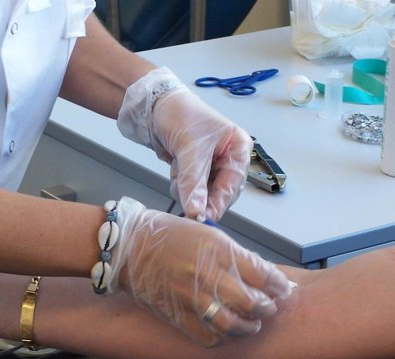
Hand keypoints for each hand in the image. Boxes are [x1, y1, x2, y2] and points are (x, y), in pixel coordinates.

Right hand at [108, 198, 292, 345]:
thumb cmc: (171, 235)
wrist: (129, 247)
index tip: (282, 290)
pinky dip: (221, 337)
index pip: (263, 275)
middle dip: (266, 309)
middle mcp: (208, 275)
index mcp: (219, 250)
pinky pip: (206, 336)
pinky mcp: (176, 315)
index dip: (279, 287)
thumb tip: (262, 276)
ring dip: (247, 328)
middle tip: (268, 309)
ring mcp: (191, 298)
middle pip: (251, 303)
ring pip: (231, 325)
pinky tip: (225, 332)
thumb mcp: (208, 234)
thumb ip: (235, 256)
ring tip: (251, 325)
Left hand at [117, 67, 251, 220]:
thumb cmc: (180, 113)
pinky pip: (192, 190)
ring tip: (179, 168)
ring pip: (205, 195)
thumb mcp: (189, 148)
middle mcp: (230, 159)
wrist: (156, 106)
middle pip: (221, 193)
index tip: (203, 218)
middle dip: (200, 194)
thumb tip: (196, 210)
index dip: (218, 202)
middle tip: (184, 191)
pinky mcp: (198, 171)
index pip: (233, 185)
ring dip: (188, 188)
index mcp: (238, 148)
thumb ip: (193, 182)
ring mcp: (214, 166)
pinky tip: (177, 168)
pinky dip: (181, 185)